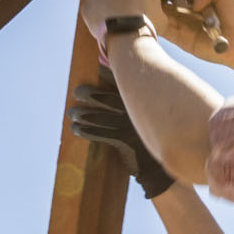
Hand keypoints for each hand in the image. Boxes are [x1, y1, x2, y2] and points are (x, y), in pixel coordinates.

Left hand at [68, 73, 173, 197]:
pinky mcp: (125, 141)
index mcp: (143, 100)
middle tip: (77, 92)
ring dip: (81, 114)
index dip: (107, 72)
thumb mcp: (147, 119)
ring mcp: (131, 125)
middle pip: (105, 97)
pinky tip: (76, 129)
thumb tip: (117, 85)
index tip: (96, 66)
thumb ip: (135, 103)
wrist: (161, 167)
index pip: (122, 81)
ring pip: (98, 116)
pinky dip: (84, 130)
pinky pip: (99, 133)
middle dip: (88, 93)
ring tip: (72, 113)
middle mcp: (137, 110)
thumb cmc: (150, 140)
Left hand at [80, 0, 164, 39]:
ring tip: (114, 21)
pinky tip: (103, 24)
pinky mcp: (90, 0)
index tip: (141, 2)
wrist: (126, 37)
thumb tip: (152, 9)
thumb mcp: (162, 17)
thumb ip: (154, 7)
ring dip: (109, 3)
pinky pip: (93, 5)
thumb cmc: (147, 28)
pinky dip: (96, 13)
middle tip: (127, 12)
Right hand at [155, 0, 233, 67]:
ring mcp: (184, 26)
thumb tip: (191, 0)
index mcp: (199, 0)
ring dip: (155, 8)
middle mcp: (189, 12)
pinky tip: (151, 13)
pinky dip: (157, 22)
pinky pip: (166, 30)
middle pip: (167, 2)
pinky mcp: (181, 39)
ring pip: (163, 15)